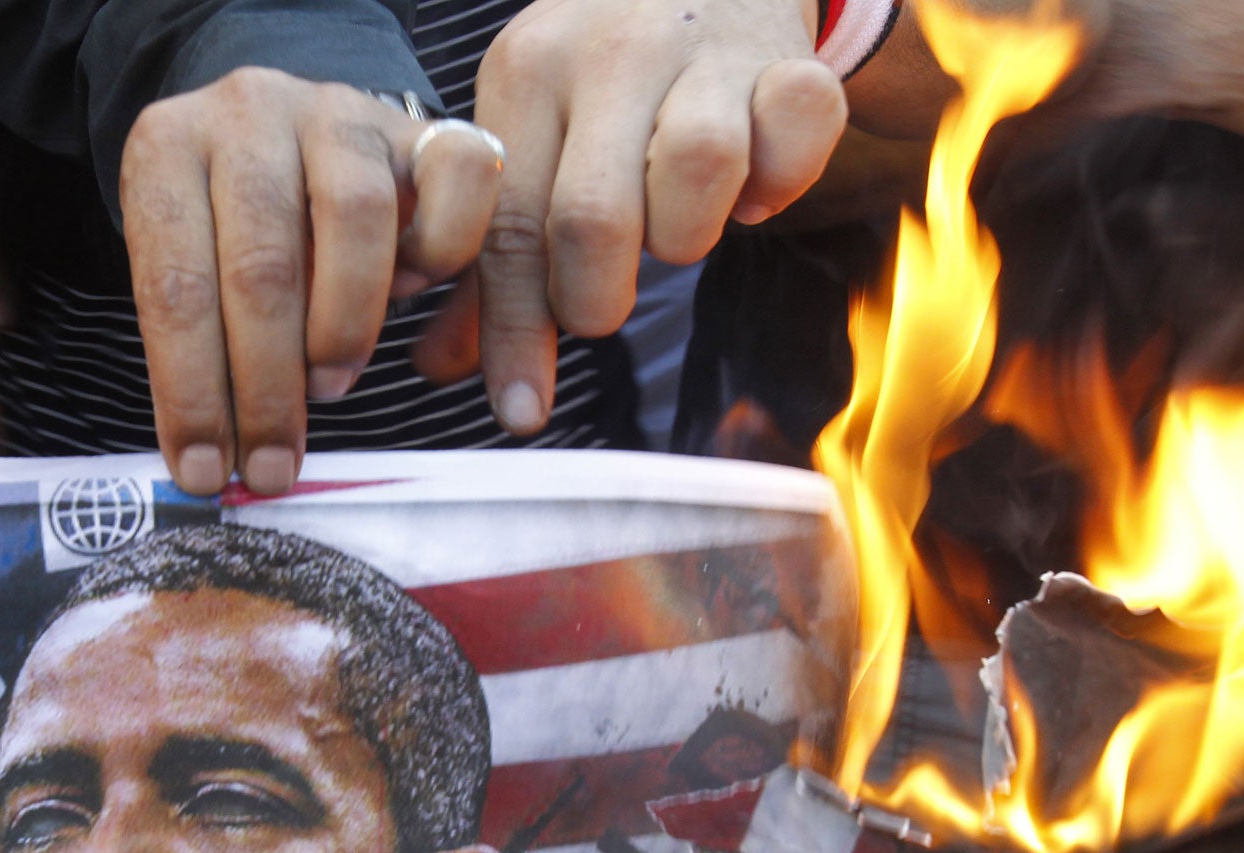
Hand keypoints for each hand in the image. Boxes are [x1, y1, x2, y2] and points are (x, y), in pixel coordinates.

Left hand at [121, 68, 505, 494]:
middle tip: (271, 466)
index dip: (191, 391)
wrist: (281, 130)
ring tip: (329, 387)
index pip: (173, 285)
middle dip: (266, 387)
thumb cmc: (227, 224)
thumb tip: (212, 467)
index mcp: (165, 149)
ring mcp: (334, 112)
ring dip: (344, 325)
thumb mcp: (187, 266)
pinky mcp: (415, 126)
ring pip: (354, 218)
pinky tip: (414, 294)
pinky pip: (452, 182)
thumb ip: (195, 345)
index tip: (206, 471)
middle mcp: (247, 112)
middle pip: (261, 263)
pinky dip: (439, 250)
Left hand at [461, 0, 848, 430]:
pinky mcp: (787, 55)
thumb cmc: (600, 75)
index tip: (521, 411)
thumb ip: (495, 257)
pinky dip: (785, 175)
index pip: (509, 228)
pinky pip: (801, 121)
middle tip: (603, 299)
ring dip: (688, 233)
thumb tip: (442, 366)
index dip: (515, 332)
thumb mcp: (529, 139)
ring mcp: (703, 50)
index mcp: (525, 76)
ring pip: (698, 168)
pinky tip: (755, 189)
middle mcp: (608, 55)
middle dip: (598, 294)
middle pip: (593, 214)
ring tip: (677, 226)